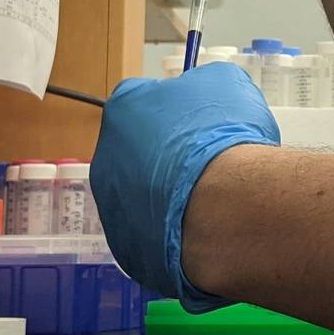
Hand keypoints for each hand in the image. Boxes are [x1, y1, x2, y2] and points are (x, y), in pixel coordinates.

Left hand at [91, 63, 279, 310]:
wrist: (223, 209)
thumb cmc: (221, 140)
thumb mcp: (227, 84)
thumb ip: (205, 85)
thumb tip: (207, 94)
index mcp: (123, 110)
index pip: (141, 102)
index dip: (175, 112)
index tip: (200, 122)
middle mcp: (106, 158)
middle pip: (139, 153)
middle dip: (169, 159)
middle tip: (207, 164)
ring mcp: (112, 208)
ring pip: (144, 198)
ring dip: (170, 198)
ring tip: (211, 201)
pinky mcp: (128, 249)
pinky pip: (153, 235)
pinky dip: (175, 232)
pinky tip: (204, 228)